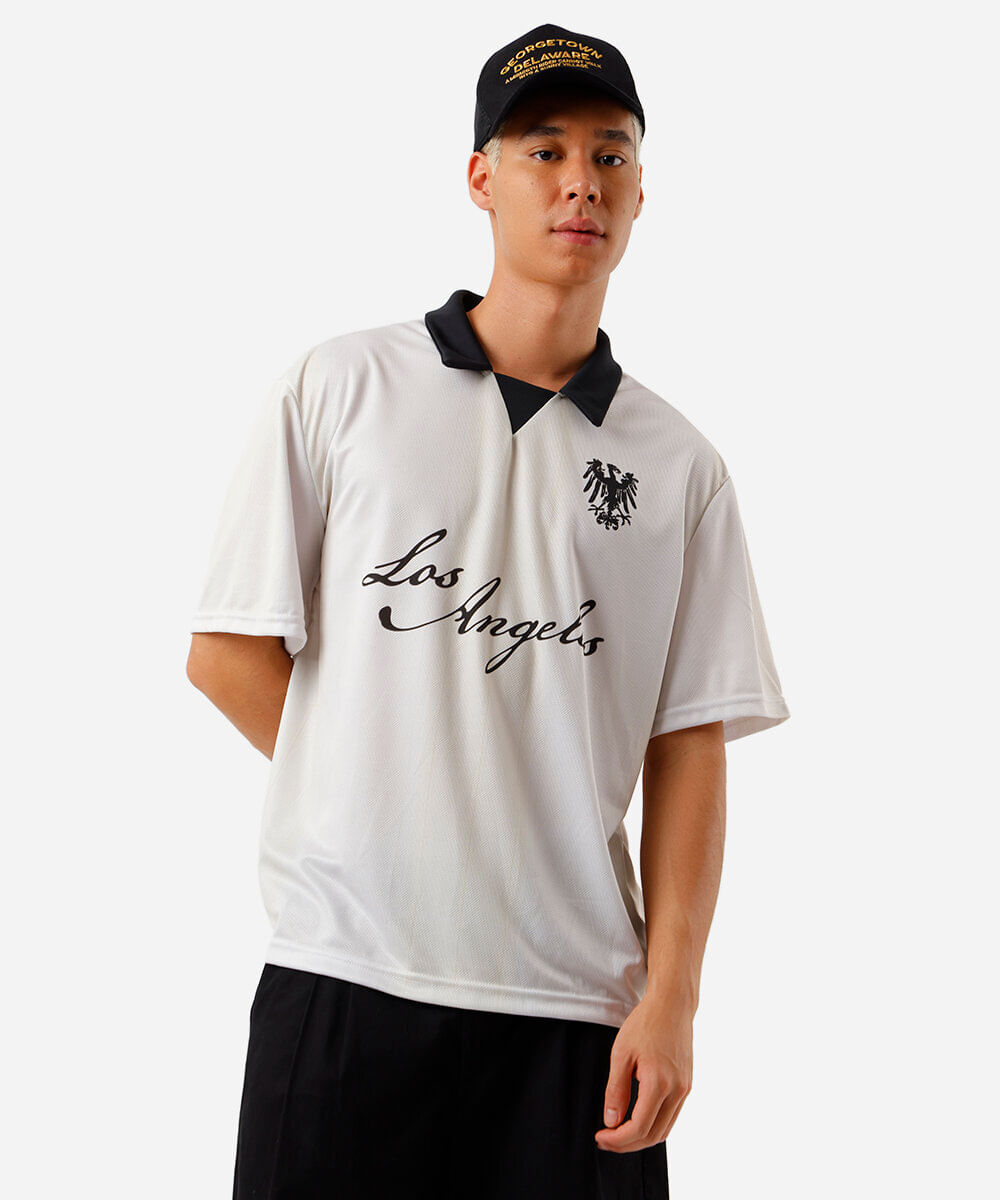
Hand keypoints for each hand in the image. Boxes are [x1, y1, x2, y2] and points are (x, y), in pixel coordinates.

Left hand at [593, 989, 693, 1152]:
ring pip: (664, 1131)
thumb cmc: (645, 1024)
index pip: (639, 1128)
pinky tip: (636, 1120)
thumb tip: (611, 1122)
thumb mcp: (621, 1054)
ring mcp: (685, 1089)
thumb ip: (616, 1090)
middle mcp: (677, 1091)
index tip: (600, 1137)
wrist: (672, 1005)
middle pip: (653, 1135)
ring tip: (618, 1133)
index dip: (618, 1140)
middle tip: (605, 1140)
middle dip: (627, 1144)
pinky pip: (671, 1117)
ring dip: (641, 1139)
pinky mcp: (687, 1085)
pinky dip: (654, 1126)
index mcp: (659, 1083)